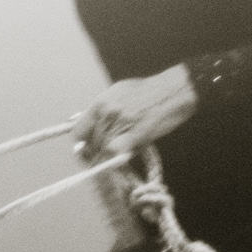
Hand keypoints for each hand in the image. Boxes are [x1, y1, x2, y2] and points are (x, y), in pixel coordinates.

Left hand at [73, 65, 197, 161]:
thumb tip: (87, 125)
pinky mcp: (134, 134)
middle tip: (107, 154)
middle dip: (97, 152)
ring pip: (103, 150)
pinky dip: (116, 159)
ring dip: (110, 155)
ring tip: (123, 150)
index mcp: (100, 103)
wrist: (173, 91)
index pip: (78, 130)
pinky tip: (123, 157)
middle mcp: (106, 113)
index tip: (87, 148)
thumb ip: (102, 110)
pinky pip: (115, 152)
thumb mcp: (118, 92)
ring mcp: (119, 124)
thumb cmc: (149, 92)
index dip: (82, 143)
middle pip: (92, 143)